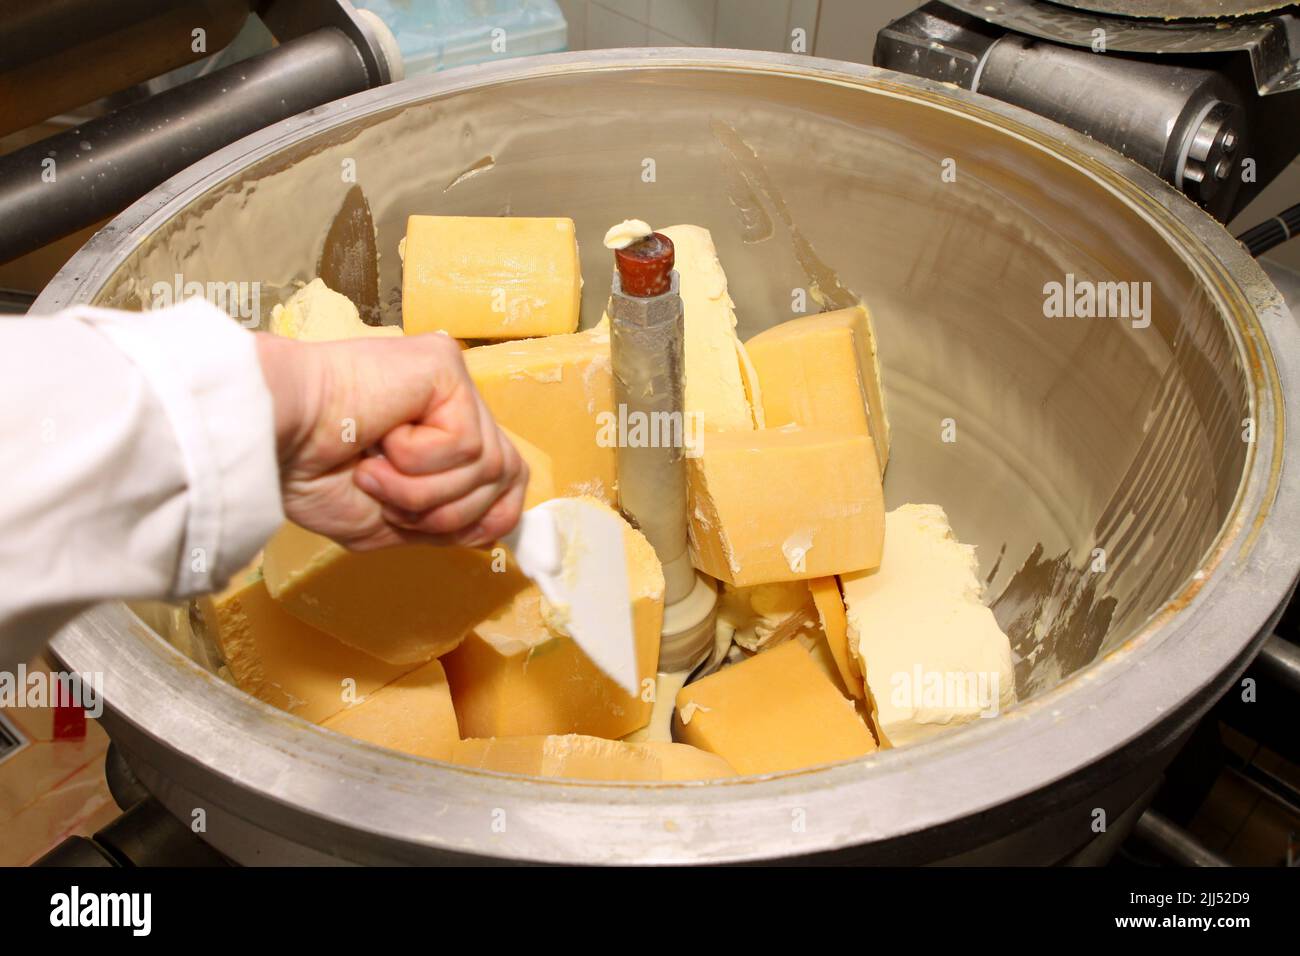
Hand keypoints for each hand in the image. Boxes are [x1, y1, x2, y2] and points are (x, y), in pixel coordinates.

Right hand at [255, 332, 527, 550]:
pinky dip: (417, 464)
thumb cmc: (310, 473)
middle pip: (506, 476)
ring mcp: (452, 381)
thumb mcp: (390, 520)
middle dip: (450, 513)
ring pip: (487, 466)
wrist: (270, 439)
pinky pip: (467, 444)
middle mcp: (452, 401)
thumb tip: (495, 533)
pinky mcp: (445, 365)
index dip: (492, 516)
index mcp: (439, 430)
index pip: (508, 475)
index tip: (453, 533)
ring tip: (373, 471)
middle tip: (386, 496)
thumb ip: (446, 521)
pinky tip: (379, 443)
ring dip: (423, 492)